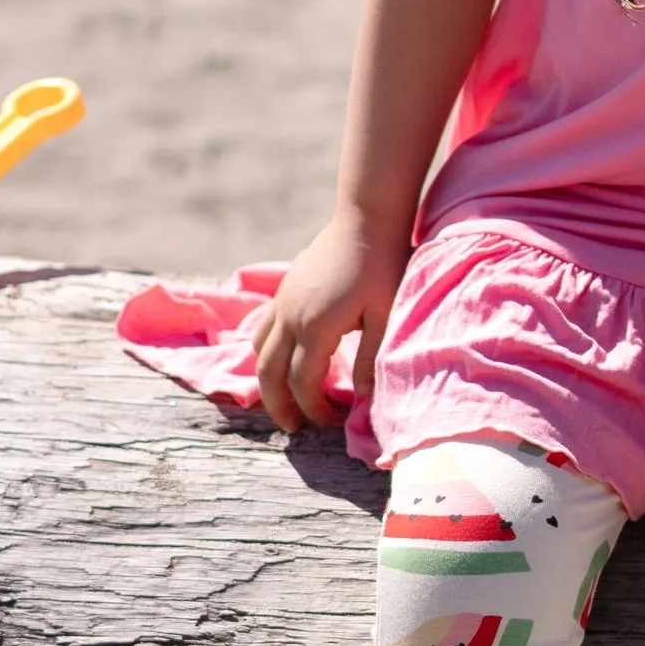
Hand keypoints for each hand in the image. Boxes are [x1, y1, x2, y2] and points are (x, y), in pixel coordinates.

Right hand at [251, 209, 409, 431]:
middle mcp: (290, 317)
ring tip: (285, 400)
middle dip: (279, 405)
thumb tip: (361, 399)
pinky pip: (261, 328)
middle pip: (269, 373)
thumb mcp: (386, 314)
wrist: (367, 216)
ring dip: (267, 381)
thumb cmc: (385, 264)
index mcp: (315, 327)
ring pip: (258, 351)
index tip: (331, 422)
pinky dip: (264, 351)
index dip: (313, 408)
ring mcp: (282, 301)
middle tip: (294, 429)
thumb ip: (371, 358)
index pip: (303, 382)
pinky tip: (280, 360)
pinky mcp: (285, 290)